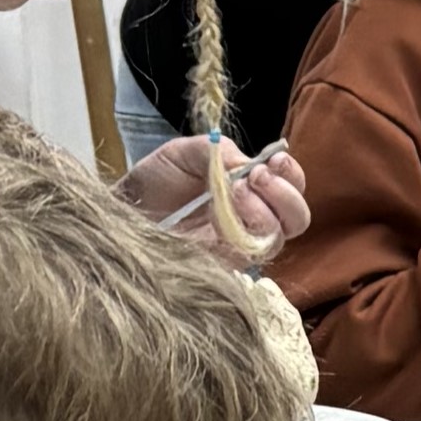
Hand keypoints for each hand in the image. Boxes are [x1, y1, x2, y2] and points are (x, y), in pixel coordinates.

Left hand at [127, 136, 310, 265]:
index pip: (293, 187)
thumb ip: (218, 153)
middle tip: (255, 177)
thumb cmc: (153, 182)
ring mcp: (241, 246)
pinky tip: (220, 218)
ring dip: (265, 211)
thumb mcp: (185, 153)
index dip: (291, 175)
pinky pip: (251, 257)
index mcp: (253, 190)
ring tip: (234, 193)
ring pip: (280, 237)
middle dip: (284, 194)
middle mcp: (254, 220)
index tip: (272, 161)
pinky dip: (243, 234)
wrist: (122, 211)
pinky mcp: (225, 267)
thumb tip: (250, 165)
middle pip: (298, 218)